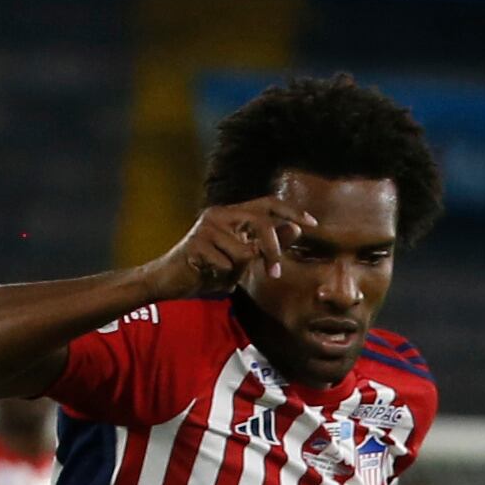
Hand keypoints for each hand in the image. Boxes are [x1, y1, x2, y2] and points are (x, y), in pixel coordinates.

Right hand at [146, 198, 317, 298]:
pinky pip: (226, 265)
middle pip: (261, 223)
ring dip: (237, 271)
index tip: (312, 223)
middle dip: (273, 251)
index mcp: (233, 215)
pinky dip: (222, 277)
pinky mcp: (197, 244)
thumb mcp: (243, 259)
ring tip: (220, 272)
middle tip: (274, 273)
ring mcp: (207, 227)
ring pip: (244, 252)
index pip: (267, 204)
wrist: (172, 281)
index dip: (291, 211)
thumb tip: (296, 229)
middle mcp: (220, 214)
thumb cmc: (210, 270)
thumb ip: (266, 245)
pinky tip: (207, 274)